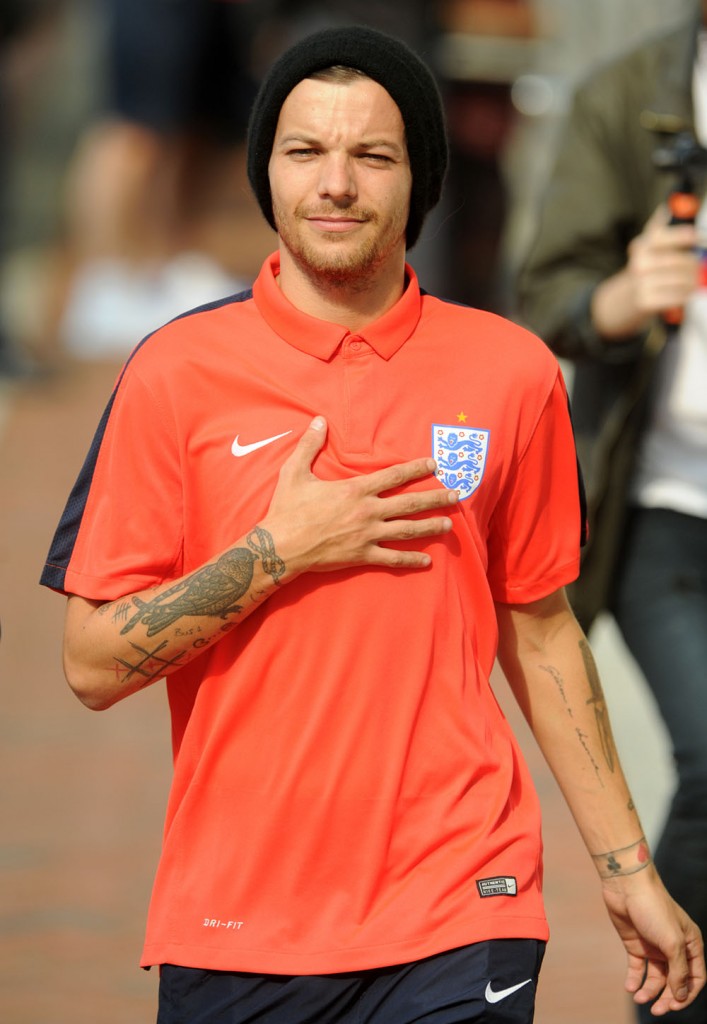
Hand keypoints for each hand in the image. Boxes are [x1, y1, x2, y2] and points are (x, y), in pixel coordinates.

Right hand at [263, 415, 457, 575]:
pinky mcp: (362, 555)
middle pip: (410, 503)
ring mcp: (367, 535)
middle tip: (455, 495)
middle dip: (435, 498)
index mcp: (356, 490)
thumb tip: (318, 420)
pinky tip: (427, 561)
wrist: (281, 546)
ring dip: (430, 526)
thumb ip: (310, 445)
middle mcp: (368, 511)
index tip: (434, 464)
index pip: (394, 475)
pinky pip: (392, 559)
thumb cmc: (287, 509)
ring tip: (449, 524)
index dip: (416, 469)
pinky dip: (411, 560)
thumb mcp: (294, 472)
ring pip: (407, 530)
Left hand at [602, 866, 704, 1014]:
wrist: (626, 886)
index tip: (675, 1005)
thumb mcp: (673, 942)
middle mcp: (674, 947)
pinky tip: (630, 988)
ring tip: (639, 998)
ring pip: (656, 978)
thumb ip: (678, 971)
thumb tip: (681, 995)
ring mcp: (654, 946)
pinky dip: (635, 979)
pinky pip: (637, 968)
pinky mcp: (635, 944)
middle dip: (667, 997)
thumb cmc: (654, 909)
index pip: (695, 977)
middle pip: (675, 981)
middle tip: (656, 1010)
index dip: (687, 994)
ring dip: (649, 991)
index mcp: (691, 944)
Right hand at [626, 203, 699, 318]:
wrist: (622, 301)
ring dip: (694, 281)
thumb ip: (660, 226)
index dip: (687, 236)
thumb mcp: (647, 246)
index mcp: (642, 245)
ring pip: (682, 280)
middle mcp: (640, 262)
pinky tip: (686, 293)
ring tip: (695, 281)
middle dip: (696, 264)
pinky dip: (685, 295)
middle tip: (701, 267)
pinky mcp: (645, 302)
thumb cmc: (645, 269)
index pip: (666, 236)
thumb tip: (666, 207)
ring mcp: (641, 283)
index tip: (701, 239)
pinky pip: (676, 297)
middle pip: (681, 261)